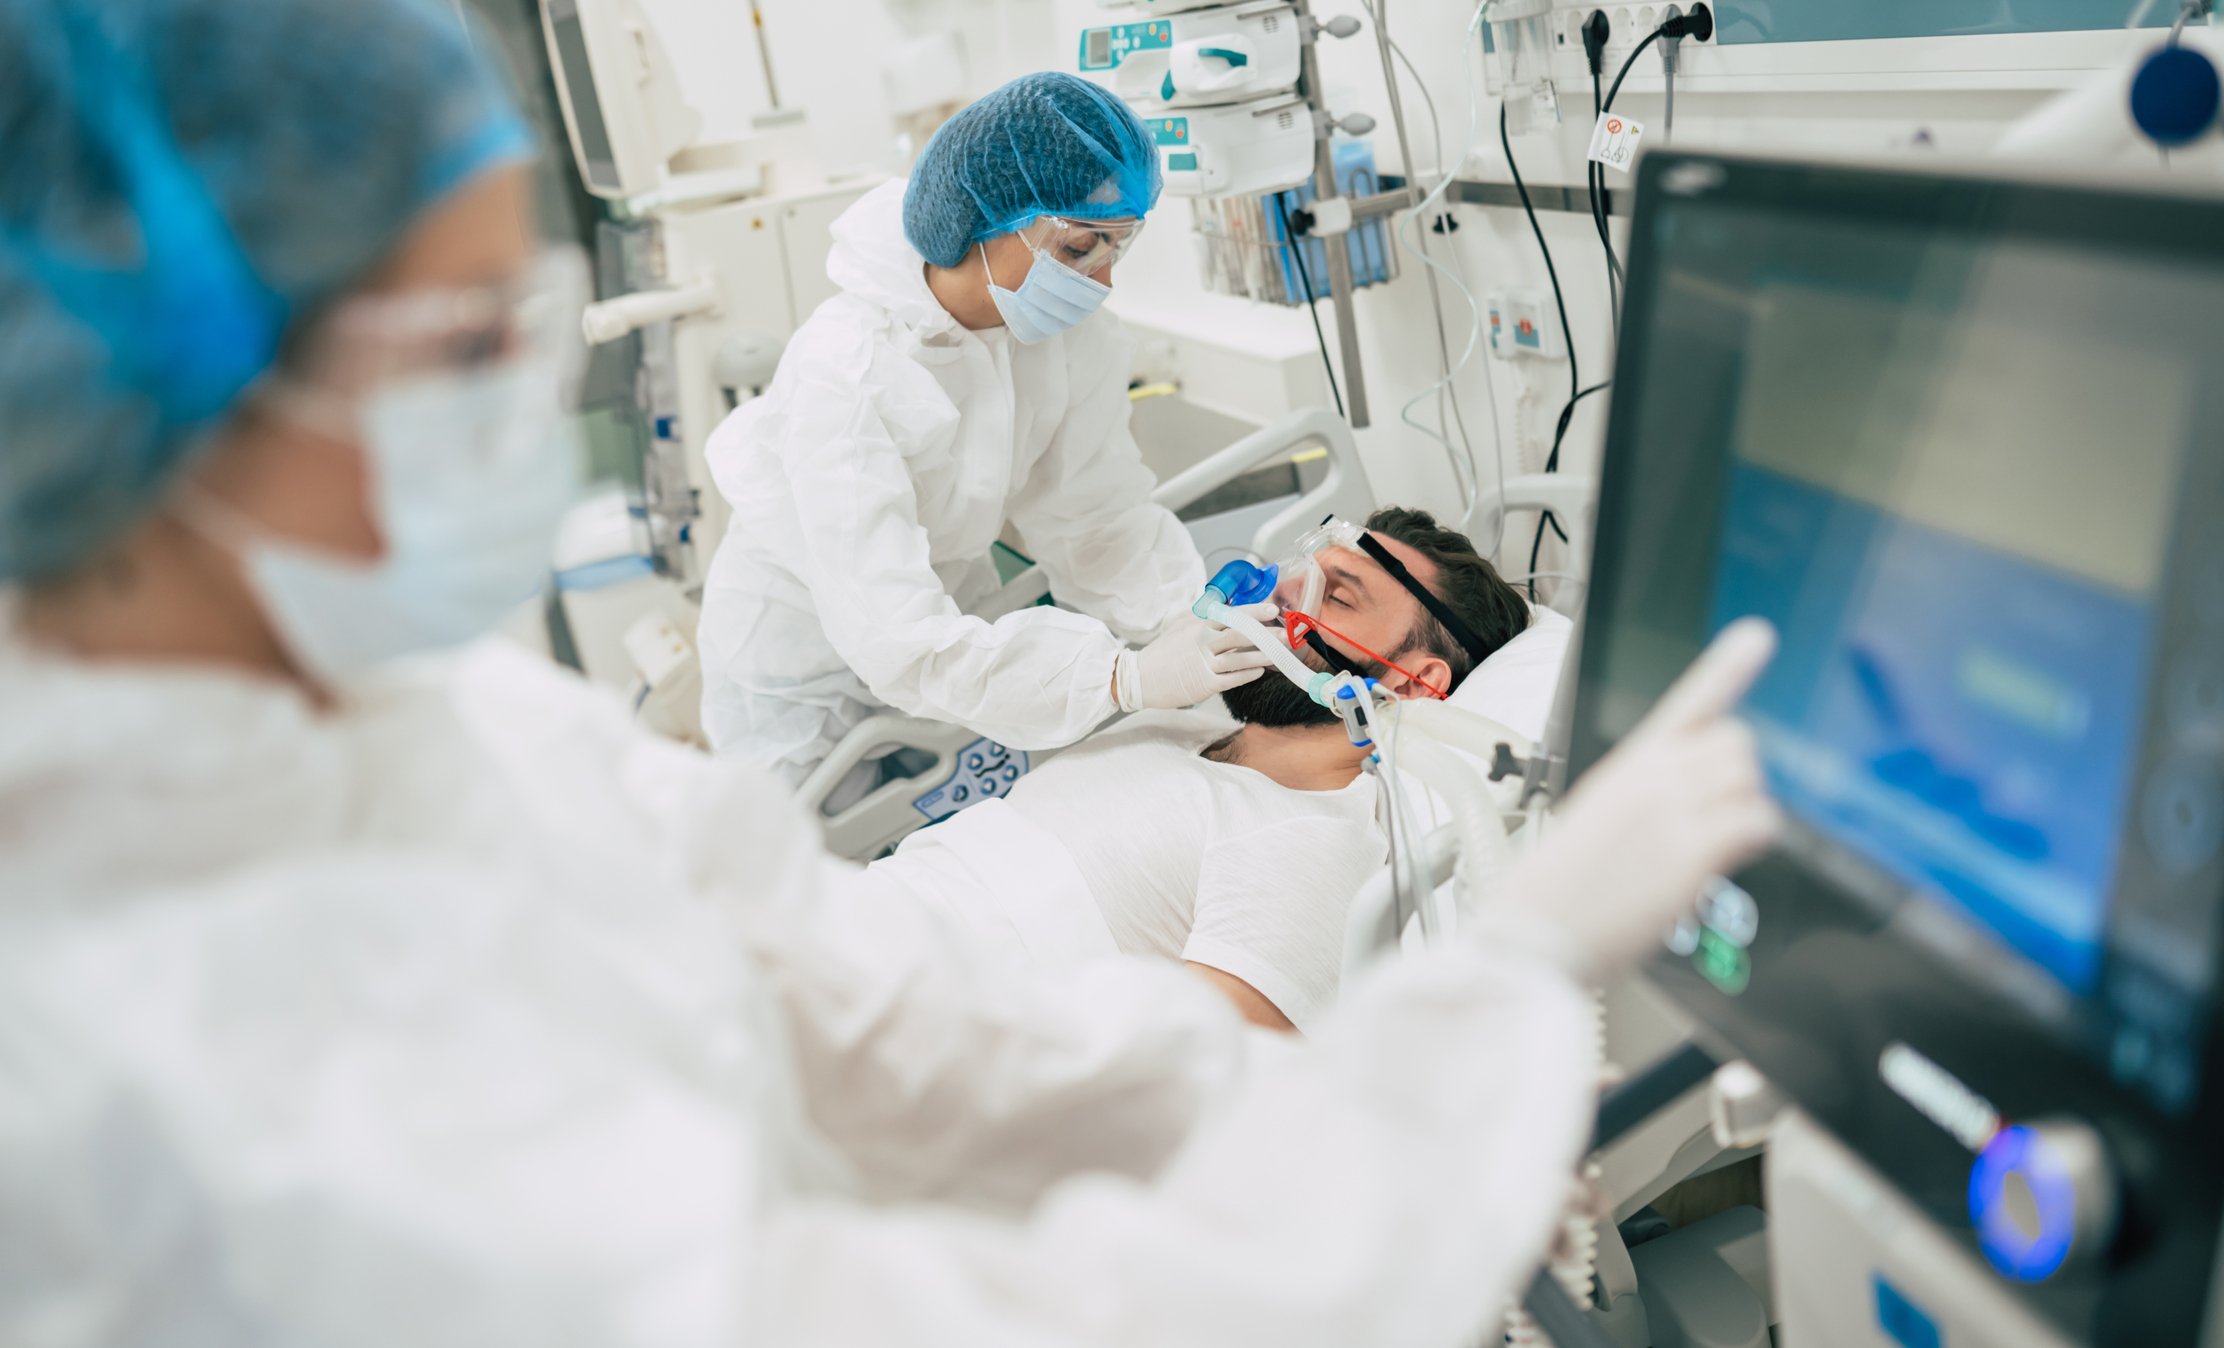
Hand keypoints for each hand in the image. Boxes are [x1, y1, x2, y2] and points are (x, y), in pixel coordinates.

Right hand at [1115, 605, 1278, 711]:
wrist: (1139, 678)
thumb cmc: (1163, 652)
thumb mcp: (1180, 627)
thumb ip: (1203, 617)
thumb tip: (1224, 604)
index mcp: (1198, 626)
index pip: (1230, 615)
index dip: (1253, 611)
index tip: (1272, 609)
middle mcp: (1203, 643)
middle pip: (1238, 635)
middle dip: (1264, 634)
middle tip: (1284, 633)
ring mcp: (1203, 664)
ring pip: (1238, 658)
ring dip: (1261, 656)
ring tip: (1280, 654)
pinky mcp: (1203, 684)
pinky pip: (1230, 679)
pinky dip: (1247, 675)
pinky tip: (1261, 672)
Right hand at [1472, 619, 1781, 981]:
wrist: (1532, 933)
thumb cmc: (1555, 889)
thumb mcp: (1594, 820)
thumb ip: (1647, 800)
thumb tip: (1698, 805)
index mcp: (1626, 765)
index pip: (1687, 703)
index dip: (1728, 666)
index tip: (1758, 636)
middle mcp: (1651, 777)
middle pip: (1737, 743)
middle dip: (1737, 776)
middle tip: (1713, 814)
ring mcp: (1672, 810)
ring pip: (1749, 780)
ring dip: (1741, 810)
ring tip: (1708, 843)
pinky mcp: (1691, 853)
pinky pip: (1756, 822)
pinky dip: (1751, 840)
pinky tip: (1723, 858)